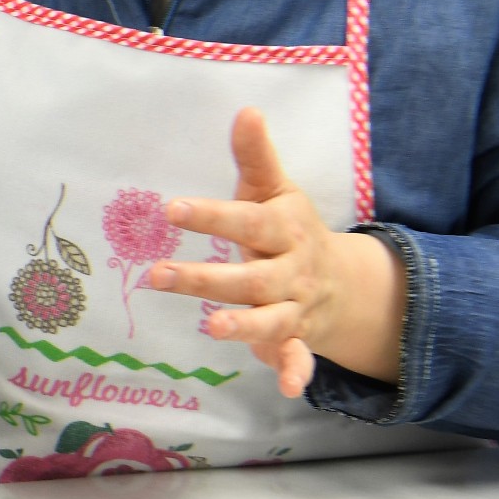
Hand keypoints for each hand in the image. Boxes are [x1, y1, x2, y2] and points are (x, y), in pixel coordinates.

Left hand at [147, 109, 405, 396]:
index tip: (171, 209)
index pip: (247, 222)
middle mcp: (291, 270)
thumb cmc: (289, 228)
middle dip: (206, 278)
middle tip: (156, 274)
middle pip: (250, 276)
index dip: (212, 217)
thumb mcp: (275, 191)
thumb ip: (255, 156)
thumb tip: (246, 109)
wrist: (342, 280)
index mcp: (285, 229)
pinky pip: (300, 358)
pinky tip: (287, 389)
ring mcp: (295, 307)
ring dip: (245, 325)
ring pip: (270, 318)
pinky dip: (296, 372)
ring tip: (213, 327)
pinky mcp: (296, 338)